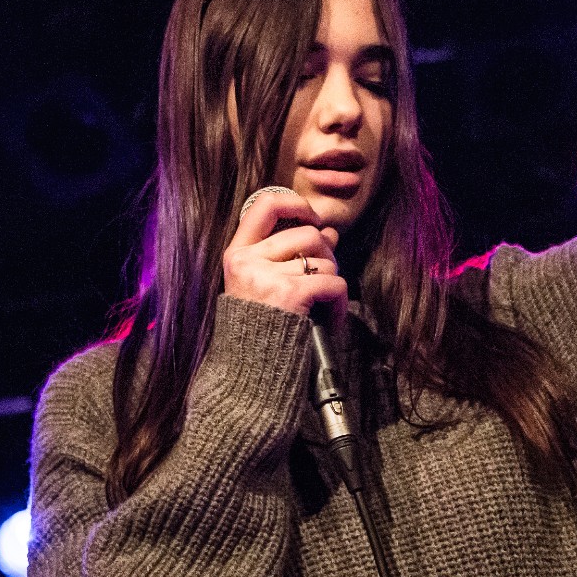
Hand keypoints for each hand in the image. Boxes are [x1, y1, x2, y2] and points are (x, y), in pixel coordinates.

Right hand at [222, 186, 346, 319]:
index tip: (313, 219)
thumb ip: (293, 255)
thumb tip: (330, 231)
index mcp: (237, 254)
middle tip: (325, 278)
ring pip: (325, 260)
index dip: (296, 204)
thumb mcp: (266, 285)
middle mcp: (247, 261)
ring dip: (333, 282)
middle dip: (327, 254)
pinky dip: (339, 302)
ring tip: (324, 305)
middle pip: (308, 233)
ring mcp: (266, 277)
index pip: (265, 205)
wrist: (250, 372)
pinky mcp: (289, 294)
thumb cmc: (261, 329)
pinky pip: (333, 283)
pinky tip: (331, 319)